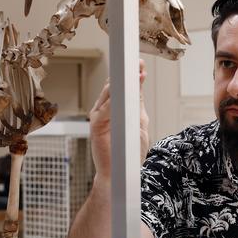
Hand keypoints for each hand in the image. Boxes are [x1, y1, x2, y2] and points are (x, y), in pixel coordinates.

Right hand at [89, 59, 149, 179]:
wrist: (119, 173)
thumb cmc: (128, 152)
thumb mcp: (137, 123)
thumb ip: (137, 104)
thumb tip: (139, 83)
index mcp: (115, 108)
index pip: (122, 87)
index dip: (131, 74)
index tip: (141, 64)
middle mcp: (104, 109)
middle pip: (114, 86)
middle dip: (126, 75)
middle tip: (138, 64)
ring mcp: (99, 116)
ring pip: (108, 94)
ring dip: (122, 84)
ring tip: (134, 74)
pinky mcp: (96, 125)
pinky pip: (105, 109)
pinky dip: (115, 100)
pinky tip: (125, 93)